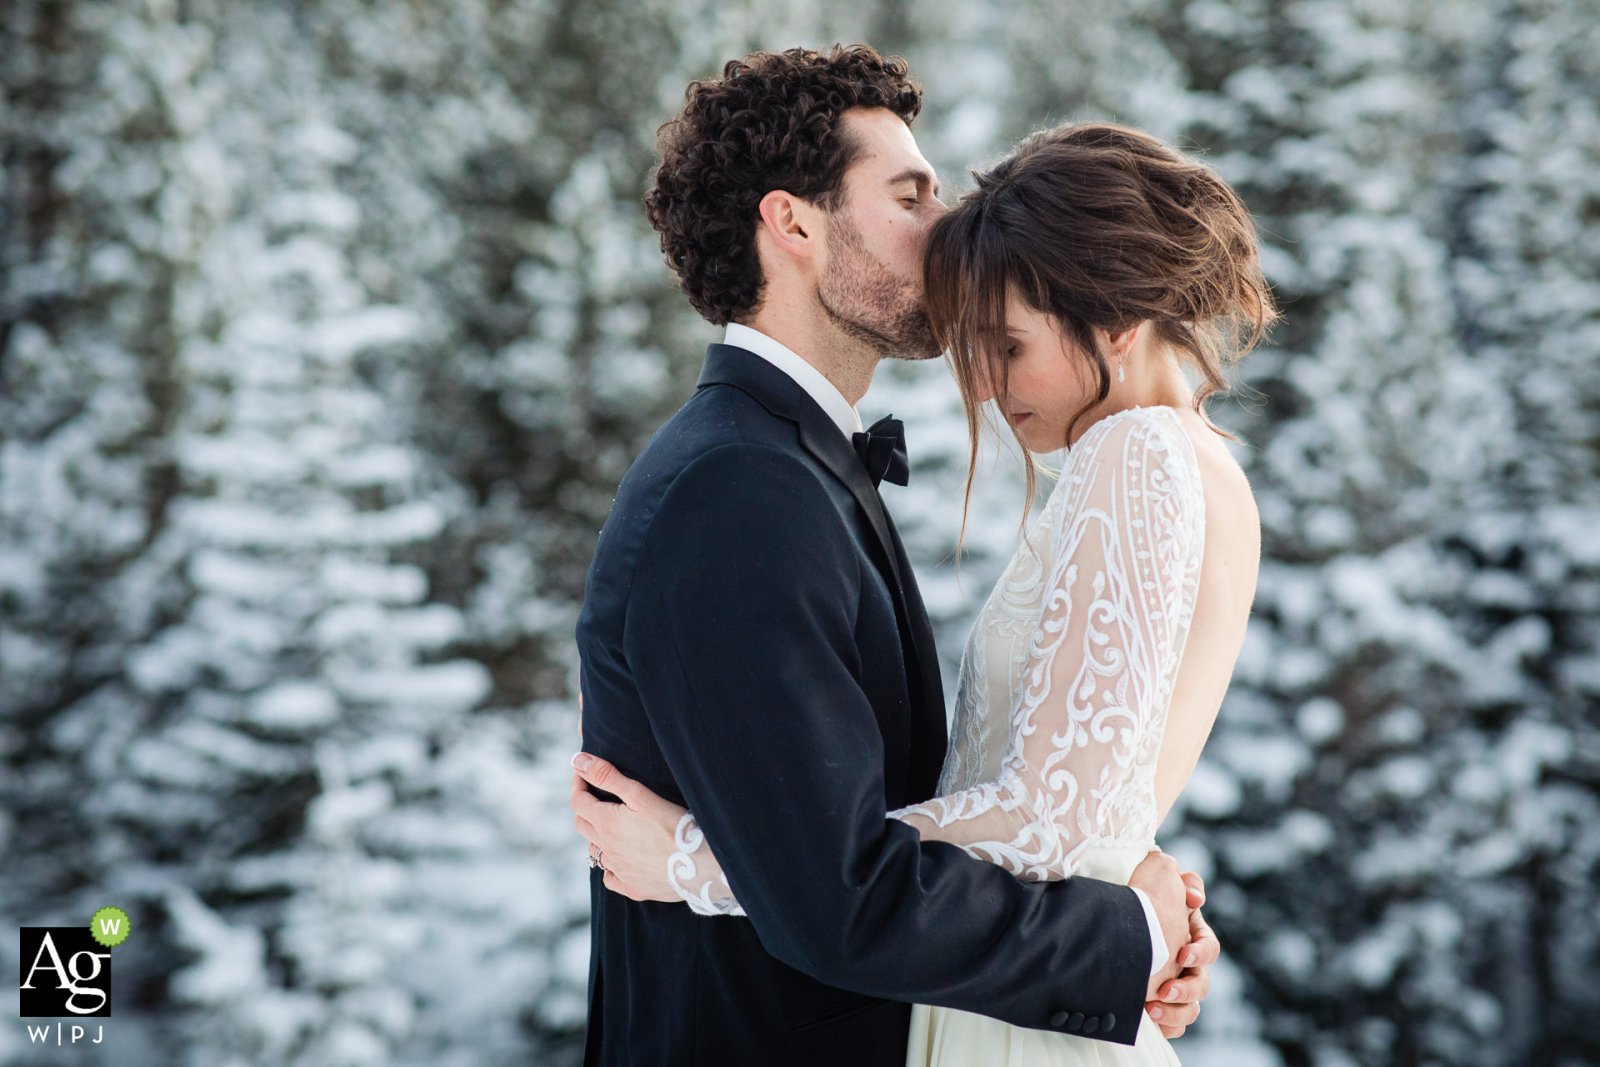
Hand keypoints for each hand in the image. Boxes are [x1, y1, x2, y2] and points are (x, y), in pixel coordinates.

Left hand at [570, 752, 687, 902]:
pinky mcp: (633, 888)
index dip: (579, 784)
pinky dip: (611, 867)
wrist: (701, 866)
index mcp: (607, 823)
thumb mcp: (640, 795)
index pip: (579, 801)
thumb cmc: (675, 825)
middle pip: (582, 825)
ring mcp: (619, 871)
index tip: (583, 773)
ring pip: (595, 852)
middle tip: (599, 796)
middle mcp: (607, 849)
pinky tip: (623, 860)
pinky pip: (611, 878)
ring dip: (598, 837)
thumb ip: (607, 777)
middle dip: (586, 807)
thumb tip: (578, 761)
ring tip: (613, 827)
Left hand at [1145, 873, 1218, 1039]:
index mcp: (1191, 937)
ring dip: (1174, 1013)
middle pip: (1202, 985)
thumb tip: (1193, 896)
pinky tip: (1147, 1023)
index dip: (1200, 953)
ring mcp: (1175, 986)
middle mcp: (1187, 966)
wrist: (1108, 921)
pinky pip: (1172, 1026)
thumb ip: (1182, 880)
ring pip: (1190, 1011)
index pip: (1209, 948)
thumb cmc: (1139, 898)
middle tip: (1163, 990)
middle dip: (1185, 990)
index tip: (1182, 955)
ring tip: (1150, 1010)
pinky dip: (1165, 1028)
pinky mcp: (1161, 1005)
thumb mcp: (1160, 877)